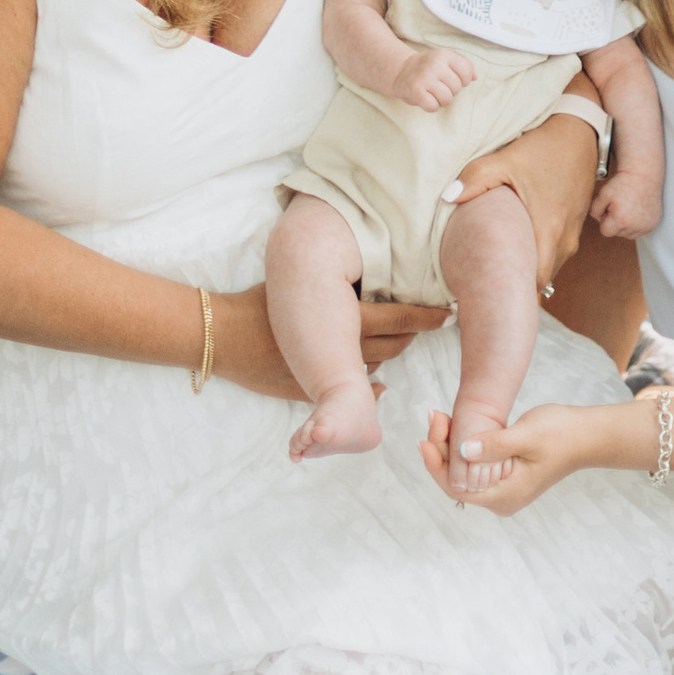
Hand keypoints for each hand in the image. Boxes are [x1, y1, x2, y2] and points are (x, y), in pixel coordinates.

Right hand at [211, 286, 452, 400]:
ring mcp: (330, 376)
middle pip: (395, 345)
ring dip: (388, 351)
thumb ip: (338, 286)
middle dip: (411, 333)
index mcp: (343, 320)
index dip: (427, 317)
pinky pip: (355, 388)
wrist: (223, 337)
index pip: (398, 319)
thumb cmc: (261, 301)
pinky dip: (367, 379)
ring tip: (397, 335)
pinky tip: (372, 375)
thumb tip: (376, 282)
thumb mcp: (301, 283)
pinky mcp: (316, 392)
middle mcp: (342, 351)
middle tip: (428, 320)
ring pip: (378, 364)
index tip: (449, 313)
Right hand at [391, 46, 476, 112]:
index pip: (466, 72)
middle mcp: (435, 64)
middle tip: (438, 86)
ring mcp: (424, 77)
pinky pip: (433, 106)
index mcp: (444, 54)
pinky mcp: (416, 91)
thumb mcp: (445, 60)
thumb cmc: (428, 69)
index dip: (462, 80)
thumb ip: (464, 66)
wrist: (401, 71)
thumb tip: (475, 77)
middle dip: (450, 91)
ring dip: (441, 101)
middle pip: (456, 88)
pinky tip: (425, 99)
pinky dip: (431, 106)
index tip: (451, 79)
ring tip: (433, 93)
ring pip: (447, 99)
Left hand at [419, 400, 597, 515]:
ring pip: (463, 471)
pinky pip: (473, 465)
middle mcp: (500, 499)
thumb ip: (495, 445)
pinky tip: (455, 424)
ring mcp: (502, 489)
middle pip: (456, 480)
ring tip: (441, 416)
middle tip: (435, 415)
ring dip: (449, 445)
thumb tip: (463, 450)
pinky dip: (462, 445)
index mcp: (504, 496)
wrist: (587, 435)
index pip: (456, 487)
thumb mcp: (526, 436)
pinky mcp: (504, 475)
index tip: (424, 437)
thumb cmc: (561, 434)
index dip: (436, 464)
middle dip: (440, 449)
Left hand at [444, 109, 599, 290]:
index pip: (532, 282)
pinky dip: (537, 256)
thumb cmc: (544, 149)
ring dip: (527, 269)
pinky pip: (554, 254)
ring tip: (498, 268)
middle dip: (516, 285)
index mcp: (548, 231)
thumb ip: (476, 179)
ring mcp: (571, 236)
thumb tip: (448, 197)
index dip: (512, 292)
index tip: (488, 295)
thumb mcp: (507, 159)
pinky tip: (517, 247)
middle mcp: (564, 241)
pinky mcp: (573, 228)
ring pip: (548, 267)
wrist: (580, 135)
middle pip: (539, 280)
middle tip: (486, 286)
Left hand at [591, 170, 661, 239]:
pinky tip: (637, 210)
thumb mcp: (603, 194)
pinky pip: (641, 231)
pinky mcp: (653, 224)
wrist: (643, 175)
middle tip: (621, 205)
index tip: (610, 208)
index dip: (605, 219)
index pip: (605, 231)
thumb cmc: (624, 183)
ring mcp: (646, 226)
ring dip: (627, 224)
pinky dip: (637, 223)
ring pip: (629, 234)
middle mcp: (635, 226)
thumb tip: (598, 220)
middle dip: (616, 222)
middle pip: (618, 233)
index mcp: (620, 220)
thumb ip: (595, 210)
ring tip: (629, 207)